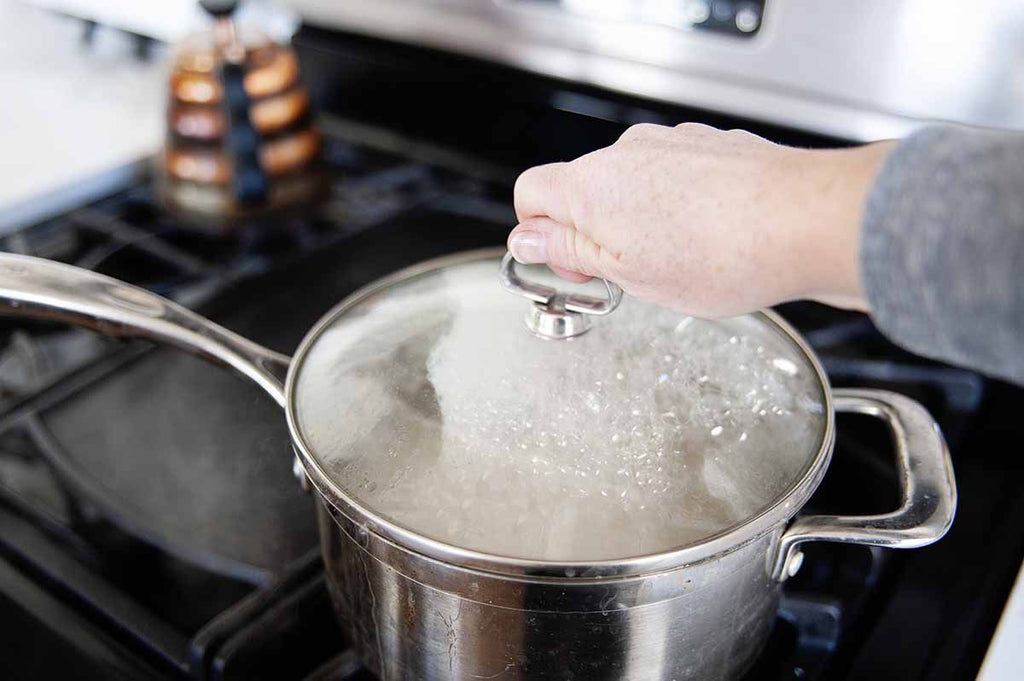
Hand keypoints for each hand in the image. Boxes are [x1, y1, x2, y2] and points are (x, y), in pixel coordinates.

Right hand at [508, 123, 893, 317]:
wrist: (807, 221)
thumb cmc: (724, 253)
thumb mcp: (627, 272)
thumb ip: (569, 250)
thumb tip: (527, 239)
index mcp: (592, 185)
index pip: (530, 194)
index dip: (540, 237)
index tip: (574, 267)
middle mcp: (627, 152)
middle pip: (582, 189)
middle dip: (595, 232)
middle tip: (630, 274)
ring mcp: (672, 142)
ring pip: (631, 184)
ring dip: (640, 220)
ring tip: (680, 260)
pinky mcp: (710, 145)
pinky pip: (675, 175)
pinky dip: (679, 205)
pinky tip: (710, 237)